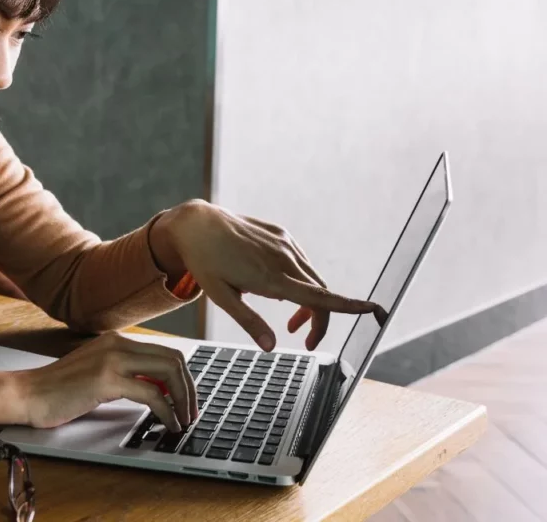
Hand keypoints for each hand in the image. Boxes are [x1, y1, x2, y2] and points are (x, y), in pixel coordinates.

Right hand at [15, 332, 196, 432]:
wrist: (27, 394)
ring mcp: (112, 359)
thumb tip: (157, 387)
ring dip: (183, 399)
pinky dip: (167, 411)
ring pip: (168, 372)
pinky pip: (151, 394)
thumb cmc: (57, 389)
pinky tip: (168, 423)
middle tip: (191, 412)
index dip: (183, 378)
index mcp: (116, 341)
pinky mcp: (106, 380)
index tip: (186, 399)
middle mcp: (117, 344)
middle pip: (173, 359)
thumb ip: (124, 374)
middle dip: (189, 388)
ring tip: (184, 419)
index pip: (165, 352)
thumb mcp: (97, 373)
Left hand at [157, 200, 377, 350]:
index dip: (349, 306)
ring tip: (291, 322)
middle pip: (321, 295)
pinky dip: (300, 281)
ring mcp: (284, 245)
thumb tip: (272, 348)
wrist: (197, 224)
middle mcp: (284, 259)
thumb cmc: (205, 263)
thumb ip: (249, 322)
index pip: (320, 297)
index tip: (374, 310)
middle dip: (319, 321)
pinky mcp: (281, 235)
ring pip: (313, 279)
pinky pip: (301, 262)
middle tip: (305, 341)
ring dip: (309, 303)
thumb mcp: (220, 297)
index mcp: (271, 278)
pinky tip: (280, 289)